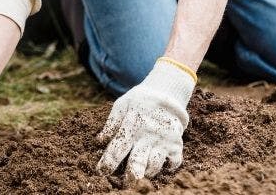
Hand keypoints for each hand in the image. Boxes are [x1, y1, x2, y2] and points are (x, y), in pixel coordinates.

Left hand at [96, 59, 195, 182]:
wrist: (167, 92)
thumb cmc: (140, 100)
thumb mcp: (122, 105)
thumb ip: (111, 123)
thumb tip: (99, 141)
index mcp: (132, 126)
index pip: (117, 149)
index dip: (108, 162)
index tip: (102, 172)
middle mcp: (148, 136)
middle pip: (138, 162)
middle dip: (130, 176)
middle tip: (125, 184)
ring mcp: (163, 141)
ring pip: (154, 166)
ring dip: (146, 173)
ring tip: (141, 174)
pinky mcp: (176, 144)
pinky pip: (174, 163)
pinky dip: (168, 168)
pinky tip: (161, 166)